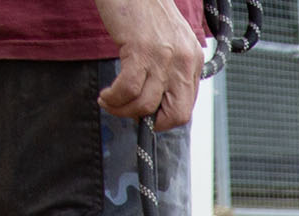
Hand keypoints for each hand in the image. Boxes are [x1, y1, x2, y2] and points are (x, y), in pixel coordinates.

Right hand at [92, 0, 200, 126]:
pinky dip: (114, 98)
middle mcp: (183, 62)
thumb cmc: (145, 10)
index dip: (164, 119)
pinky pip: (128, 90)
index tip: (145, 115)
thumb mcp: (170, 41)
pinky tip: (106, 95)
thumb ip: (170, 68)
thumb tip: (156, 101)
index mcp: (192, 61)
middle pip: (175, 115)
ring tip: (109, 101)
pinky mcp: (140, 51)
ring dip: (122, 110)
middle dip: (149, 122)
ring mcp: (163, 58)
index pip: (186, 108)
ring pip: (146, 105)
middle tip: (128, 113)